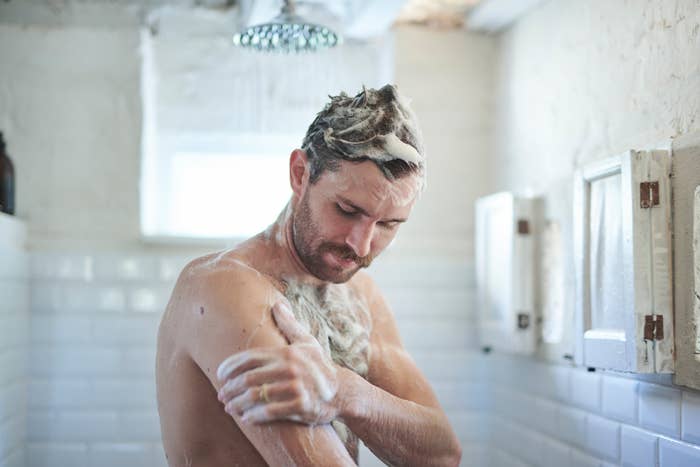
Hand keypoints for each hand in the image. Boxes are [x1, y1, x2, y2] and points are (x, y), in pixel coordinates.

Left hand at [216, 301, 339, 424]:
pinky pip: (270, 412)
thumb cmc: (319, 366)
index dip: (230, 368)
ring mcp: (295, 387)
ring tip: (230, 408)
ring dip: (238, 404)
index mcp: (285, 352)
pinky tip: (247, 418)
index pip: (249, 358)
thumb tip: (277, 305)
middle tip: (222, 396)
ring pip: (256, 397)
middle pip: (248, 379)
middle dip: (230, 389)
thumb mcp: (307, 342)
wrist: (342, 391)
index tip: (220, 376)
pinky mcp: (301, 405)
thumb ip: (289, 324)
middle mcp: (289, 368)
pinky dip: (254, 416)